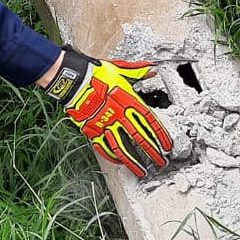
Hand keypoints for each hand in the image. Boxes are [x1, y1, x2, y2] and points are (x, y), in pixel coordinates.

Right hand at [41, 46, 171, 176]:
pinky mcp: (92, 130)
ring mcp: (105, 125)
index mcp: (128, 101)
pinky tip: (120, 162)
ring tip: (142, 171)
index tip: (167, 145)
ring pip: (122, 148)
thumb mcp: (120, 69)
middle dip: (152, 152)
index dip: (160, 135)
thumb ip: (138, 71)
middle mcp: (119, 115)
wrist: (73, 81)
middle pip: (139, 138)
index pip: (149, 122)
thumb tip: (153, 69)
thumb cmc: (96, 74)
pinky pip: (104, 147)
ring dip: (134, 161)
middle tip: (160, 162)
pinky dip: (112, 156)